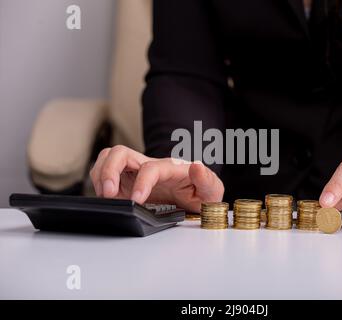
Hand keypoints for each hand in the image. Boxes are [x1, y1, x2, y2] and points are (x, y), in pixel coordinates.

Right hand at [89, 145, 223, 212]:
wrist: (195, 198)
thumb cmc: (202, 194)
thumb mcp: (212, 191)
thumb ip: (207, 180)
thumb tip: (197, 167)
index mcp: (171, 168)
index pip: (151, 167)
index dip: (142, 181)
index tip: (136, 200)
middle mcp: (150, 165)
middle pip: (121, 152)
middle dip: (108, 170)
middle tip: (107, 194)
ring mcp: (136, 172)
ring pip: (109, 158)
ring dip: (100, 175)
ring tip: (106, 197)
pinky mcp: (126, 181)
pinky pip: (105, 173)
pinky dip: (99, 183)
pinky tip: (108, 198)